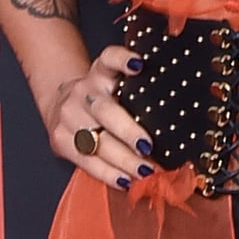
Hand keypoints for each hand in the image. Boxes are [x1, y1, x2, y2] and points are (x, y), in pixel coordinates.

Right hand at [41, 44, 153, 190]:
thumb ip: (138, 94)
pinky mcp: (60, 138)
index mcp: (101, 71)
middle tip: (148, 148)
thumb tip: (177, 123)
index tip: (139, 66)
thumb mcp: (116, 85)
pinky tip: (126, 180)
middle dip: (128, 132)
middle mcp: (84, 90)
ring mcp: (69, 114)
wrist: (61, 104)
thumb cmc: (104, 99)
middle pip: (106, 111)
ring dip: (123, 160)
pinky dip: (108, 174)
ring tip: (144, 172)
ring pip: (96, 141)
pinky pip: (86, 161)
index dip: (123, 60)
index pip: (110, 58)